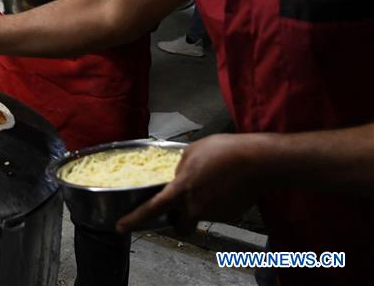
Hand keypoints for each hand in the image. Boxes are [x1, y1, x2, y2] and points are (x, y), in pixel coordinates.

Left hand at [116, 134, 264, 234]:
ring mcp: (213, 214)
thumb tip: (178, 175)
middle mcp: (195, 206)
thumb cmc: (223, 152)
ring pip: (199, 216)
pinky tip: (225, 186)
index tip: (120, 227)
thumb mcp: (192, 151)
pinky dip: (217, 203)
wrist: (257, 161)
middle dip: (179, 219)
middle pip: (179, 224)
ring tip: (212, 184)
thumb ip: (180, 167)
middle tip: (182, 205)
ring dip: (201, 206)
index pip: (152, 209)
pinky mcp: (228, 216)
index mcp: (181, 189)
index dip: (134, 220)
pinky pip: (216, 213)